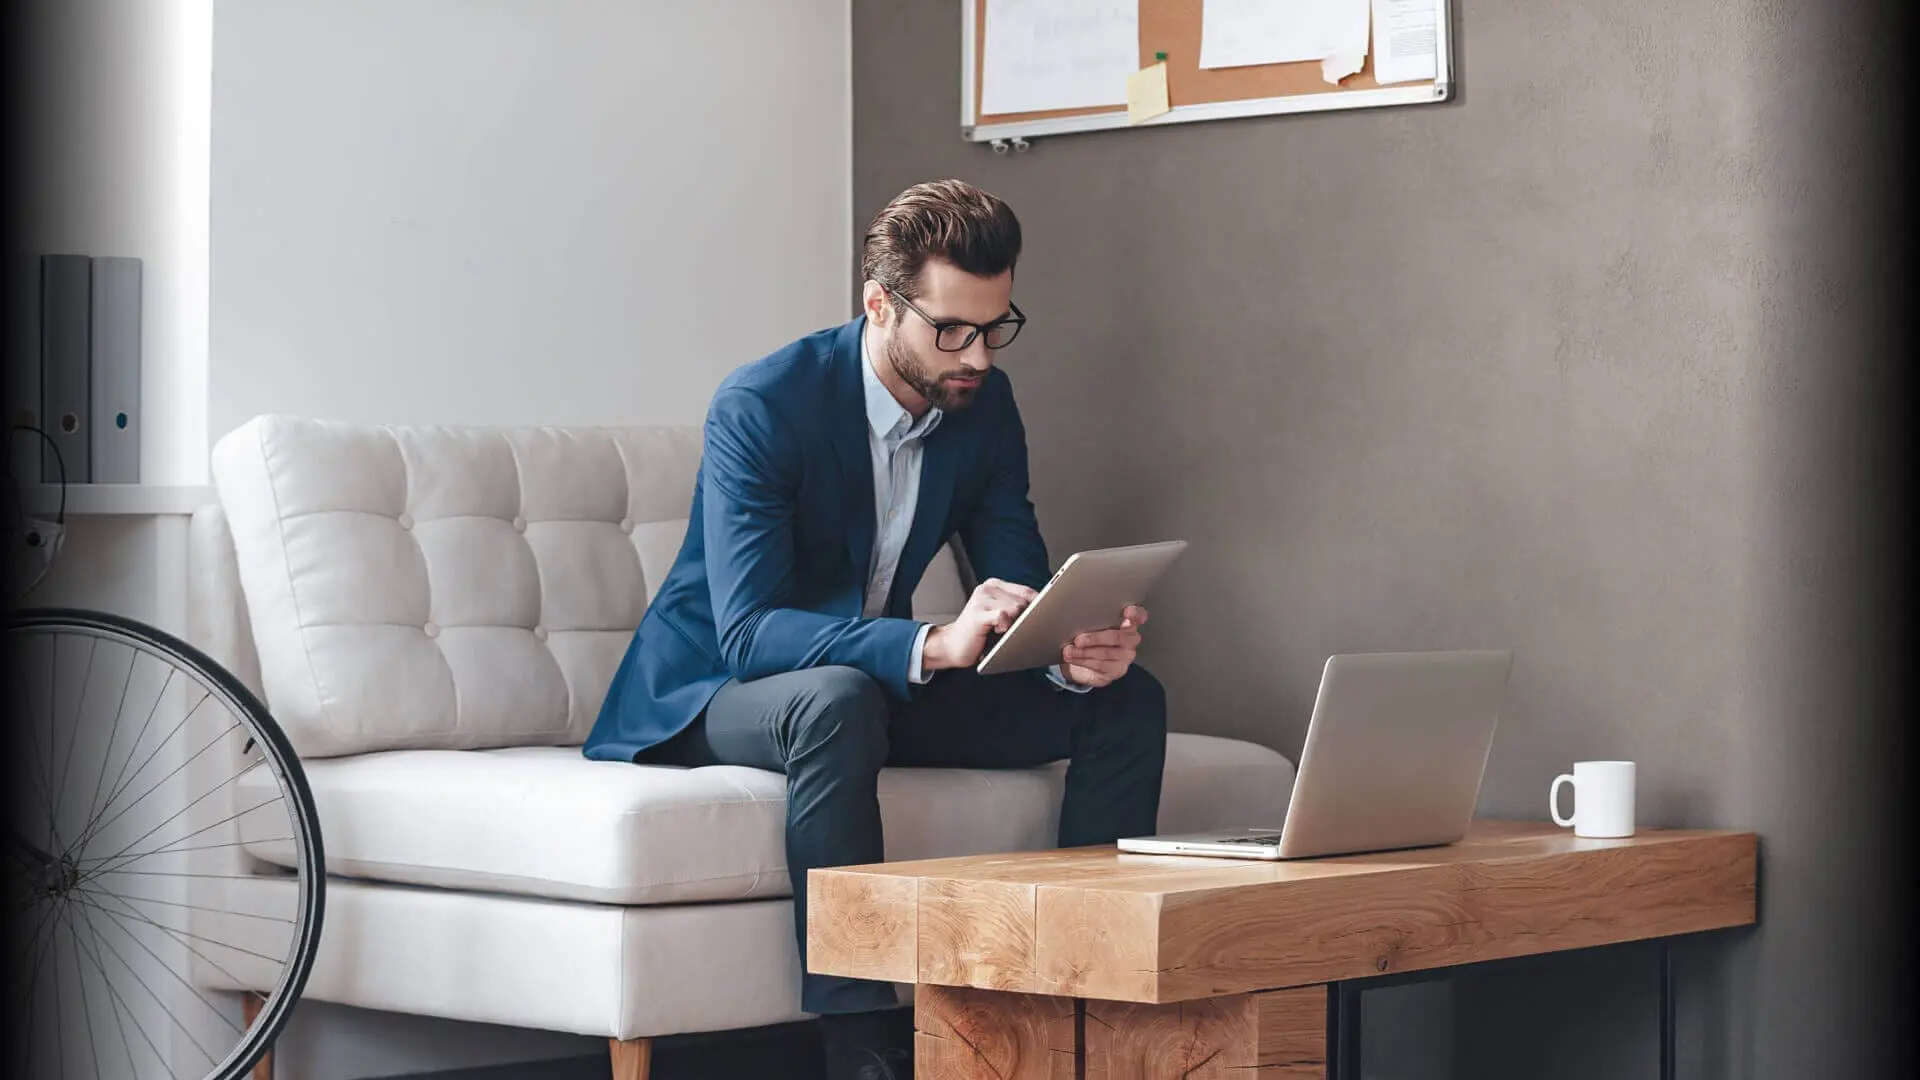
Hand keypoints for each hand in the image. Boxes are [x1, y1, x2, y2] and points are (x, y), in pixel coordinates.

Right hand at [923, 578, 1038, 670]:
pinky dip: (1005, 625)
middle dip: (1024, 617)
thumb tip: (1043, 609)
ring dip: (1013, 624)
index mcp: (994, 586)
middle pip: (1023, 601)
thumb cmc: (979, 633)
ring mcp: (981, 600)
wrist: (952, 645)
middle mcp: (987, 589)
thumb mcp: (999, 616)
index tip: (1047, 616)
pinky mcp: (978, 614)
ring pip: (1016, 608)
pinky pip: (1003, 615)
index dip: (1039, 605)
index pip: (1026, 591)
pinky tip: (996, 630)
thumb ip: (1016, 608)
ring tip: (999, 630)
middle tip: (1010, 629)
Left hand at [1059, 605, 1147, 688]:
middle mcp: (1131, 639)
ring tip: (1068, 651)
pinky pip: (1100, 665)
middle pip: (1117, 637)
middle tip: (1078, 640)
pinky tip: (1073, 658)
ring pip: (1106, 653)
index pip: (1139, 615)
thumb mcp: (1092, 624)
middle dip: (1095, 638)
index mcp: (1129, 622)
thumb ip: (1094, 618)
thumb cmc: (1091, 636)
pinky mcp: (1118, 670)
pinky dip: (1083, 661)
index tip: (1126, 613)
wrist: (1086, 662)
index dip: (1134, 614)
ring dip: (1084, 652)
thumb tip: (1077, 616)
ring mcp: (1126, 656)